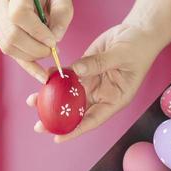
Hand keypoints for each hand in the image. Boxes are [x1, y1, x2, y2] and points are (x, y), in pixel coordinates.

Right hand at [0, 0, 72, 82]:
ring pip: (8, 47)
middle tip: (52, 51)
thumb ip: (62, 15)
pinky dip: (25, 62)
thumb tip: (55, 40)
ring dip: (31, 57)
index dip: (37, 33)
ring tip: (47, 53)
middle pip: (12, 36)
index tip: (52, 42)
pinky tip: (39, 72)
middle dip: (36, 50)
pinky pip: (8, 52)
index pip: (19, 16)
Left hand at [27, 24, 162, 142]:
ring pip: (69, 95)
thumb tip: (76, 71)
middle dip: (58, 118)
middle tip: (39, 125)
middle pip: (77, 111)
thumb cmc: (138, 48)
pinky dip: (56, 77)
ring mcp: (92, 82)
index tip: (58, 138)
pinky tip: (45, 76)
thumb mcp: (122, 57)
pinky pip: (69, 76)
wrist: (136, 32)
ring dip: (52, 98)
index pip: (93, 119)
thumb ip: (100, 64)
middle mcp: (101, 95)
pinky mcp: (85, 69)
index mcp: (114, 100)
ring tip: (32, 101)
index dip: (75, 130)